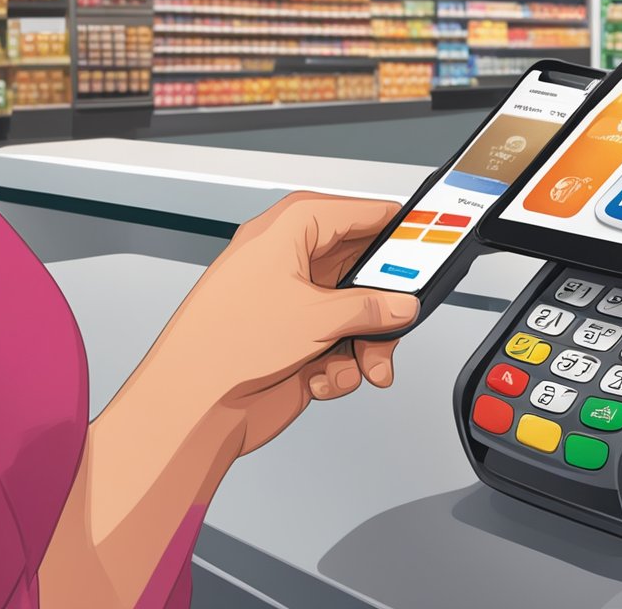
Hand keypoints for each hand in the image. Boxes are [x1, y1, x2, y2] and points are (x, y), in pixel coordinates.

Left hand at [135, 191, 419, 455]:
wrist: (191, 406)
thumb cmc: (224, 344)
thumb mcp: (316, 316)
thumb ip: (371, 308)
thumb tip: (402, 304)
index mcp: (290, 231)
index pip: (359, 214)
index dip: (397, 230)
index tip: (430, 244)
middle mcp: (291, 261)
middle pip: (365, 270)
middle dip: (383, 306)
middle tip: (399, 322)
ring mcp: (294, 303)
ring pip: (359, 314)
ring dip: (366, 345)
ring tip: (365, 366)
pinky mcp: (296, 341)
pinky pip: (342, 345)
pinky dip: (342, 366)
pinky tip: (323, 378)